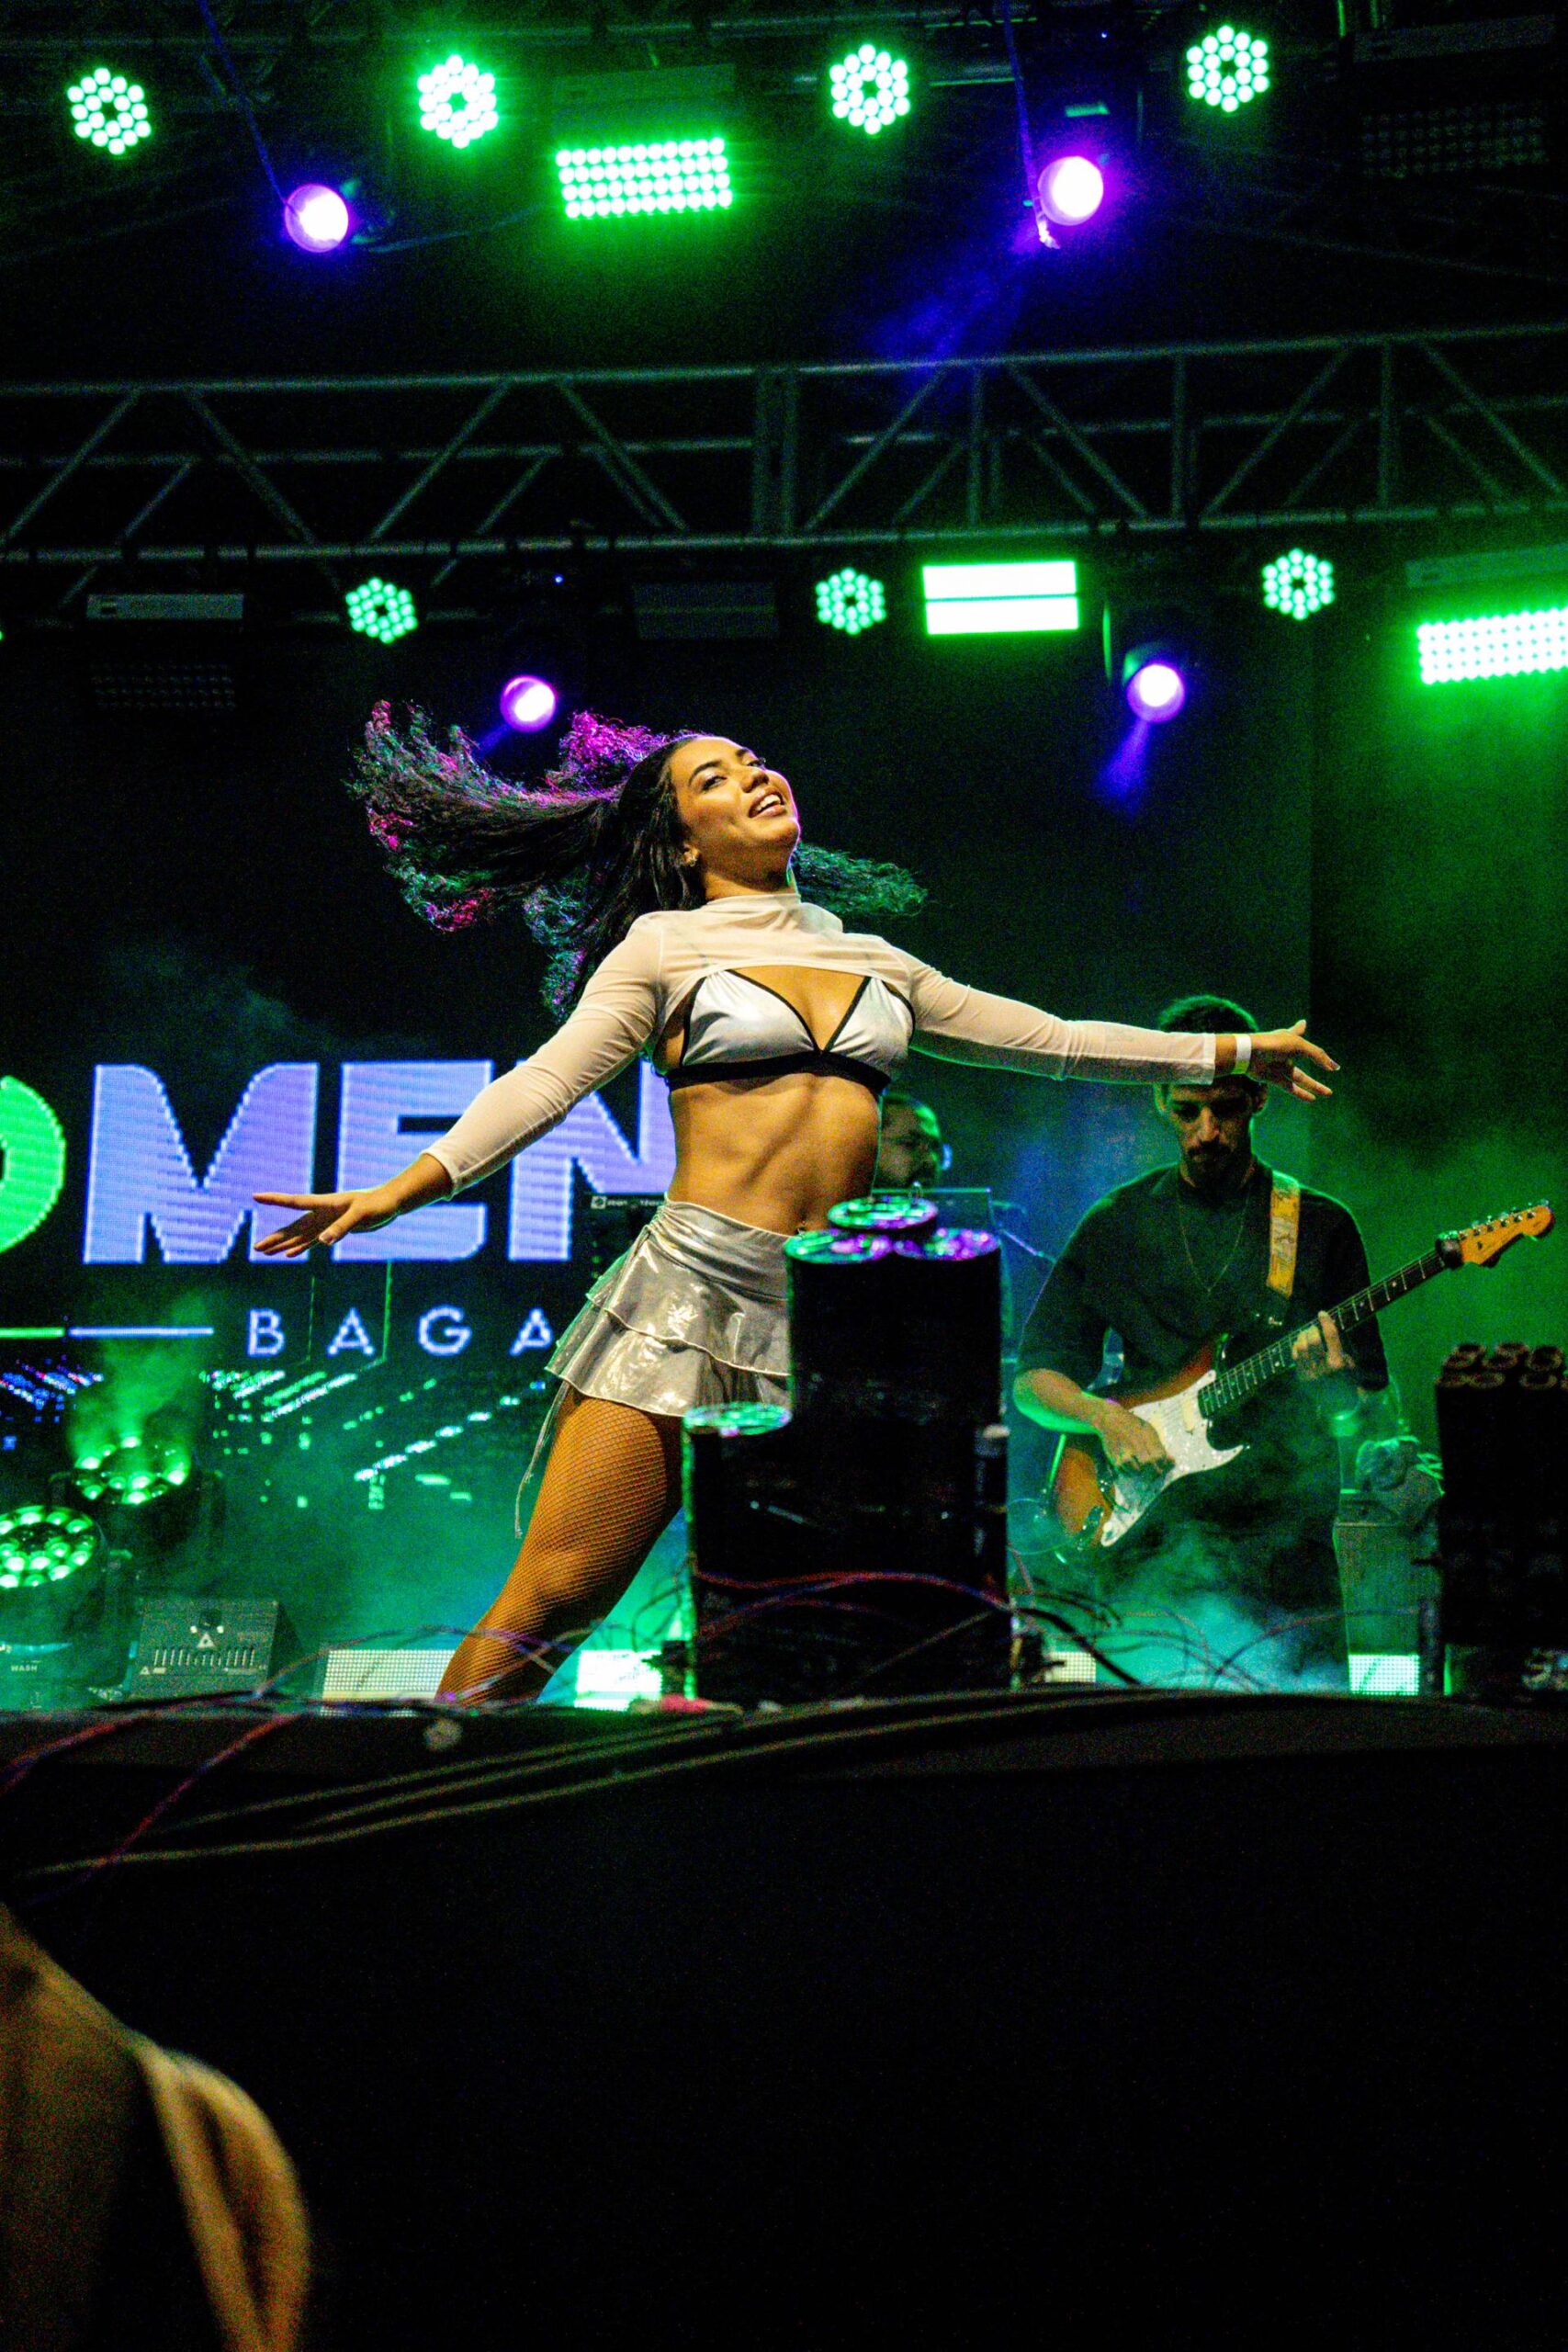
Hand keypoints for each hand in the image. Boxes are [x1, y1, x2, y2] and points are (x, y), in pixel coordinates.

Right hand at [253, 1186, 400, 1257]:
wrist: (389, 1203)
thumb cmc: (377, 1204)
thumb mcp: (361, 1215)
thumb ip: (341, 1227)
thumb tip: (323, 1242)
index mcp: (324, 1204)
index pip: (295, 1201)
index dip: (275, 1200)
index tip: (256, 1196)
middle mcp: (321, 1214)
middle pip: (292, 1226)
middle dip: (275, 1237)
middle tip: (257, 1247)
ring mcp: (325, 1223)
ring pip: (299, 1235)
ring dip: (283, 1244)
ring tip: (265, 1251)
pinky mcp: (333, 1231)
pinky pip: (311, 1241)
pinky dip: (299, 1248)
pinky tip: (288, 1254)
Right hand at [1089, 1398, 1172, 1477]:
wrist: (1110, 1420)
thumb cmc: (1133, 1425)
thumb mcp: (1149, 1431)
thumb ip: (1159, 1446)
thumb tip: (1172, 1461)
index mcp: (1147, 1436)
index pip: (1159, 1457)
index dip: (1163, 1464)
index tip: (1162, 1465)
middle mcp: (1135, 1444)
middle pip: (1148, 1465)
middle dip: (1154, 1471)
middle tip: (1155, 1472)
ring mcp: (1124, 1452)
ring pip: (1137, 1471)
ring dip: (1142, 1473)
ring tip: (1142, 1469)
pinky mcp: (1115, 1459)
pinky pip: (1126, 1472)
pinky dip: (1130, 1472)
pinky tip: (1132, 1467)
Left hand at [1248, 1021, 1337, 1103]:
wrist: (1249, 1054)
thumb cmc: (1274, 1044)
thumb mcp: (1299, 1046)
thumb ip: (1317, 1055)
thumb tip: (1334, 1067)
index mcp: (1290, 1037)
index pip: (1298, 1031)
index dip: (1301, 1028)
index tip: (1303, 1024)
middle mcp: (1285, 1051)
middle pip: (1305, 1059)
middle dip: (1320, 1064)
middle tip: (1333, 1070)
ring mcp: (1279, 1065)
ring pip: (1300, 1078)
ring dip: (1314, 1086)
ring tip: (1329, 1093)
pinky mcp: (1273, 1078)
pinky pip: (1290, 1087)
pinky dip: (1301, 1093)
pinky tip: (1313, 1099)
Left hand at [1291, 1310, 1351, 1382]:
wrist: (1338, 1403)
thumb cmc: (1346, 1378)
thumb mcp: (1350, 1363)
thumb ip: (1338, 1347)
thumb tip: (1327, 1327)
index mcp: (1338, 1363)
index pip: (1331, 1336)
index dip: (1326, 1322)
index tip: (1322, 1313)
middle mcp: (1323, 1368)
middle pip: (1313, 1341)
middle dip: (1312, 1330)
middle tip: (1313, 1327)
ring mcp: (1310, 1373)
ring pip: (1301, 1347)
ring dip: (1302, 1336)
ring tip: (1306, 1333)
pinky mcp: (1300, 1377)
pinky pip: (1294, 1356)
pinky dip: (1296, 1346)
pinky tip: (1300, 1343)